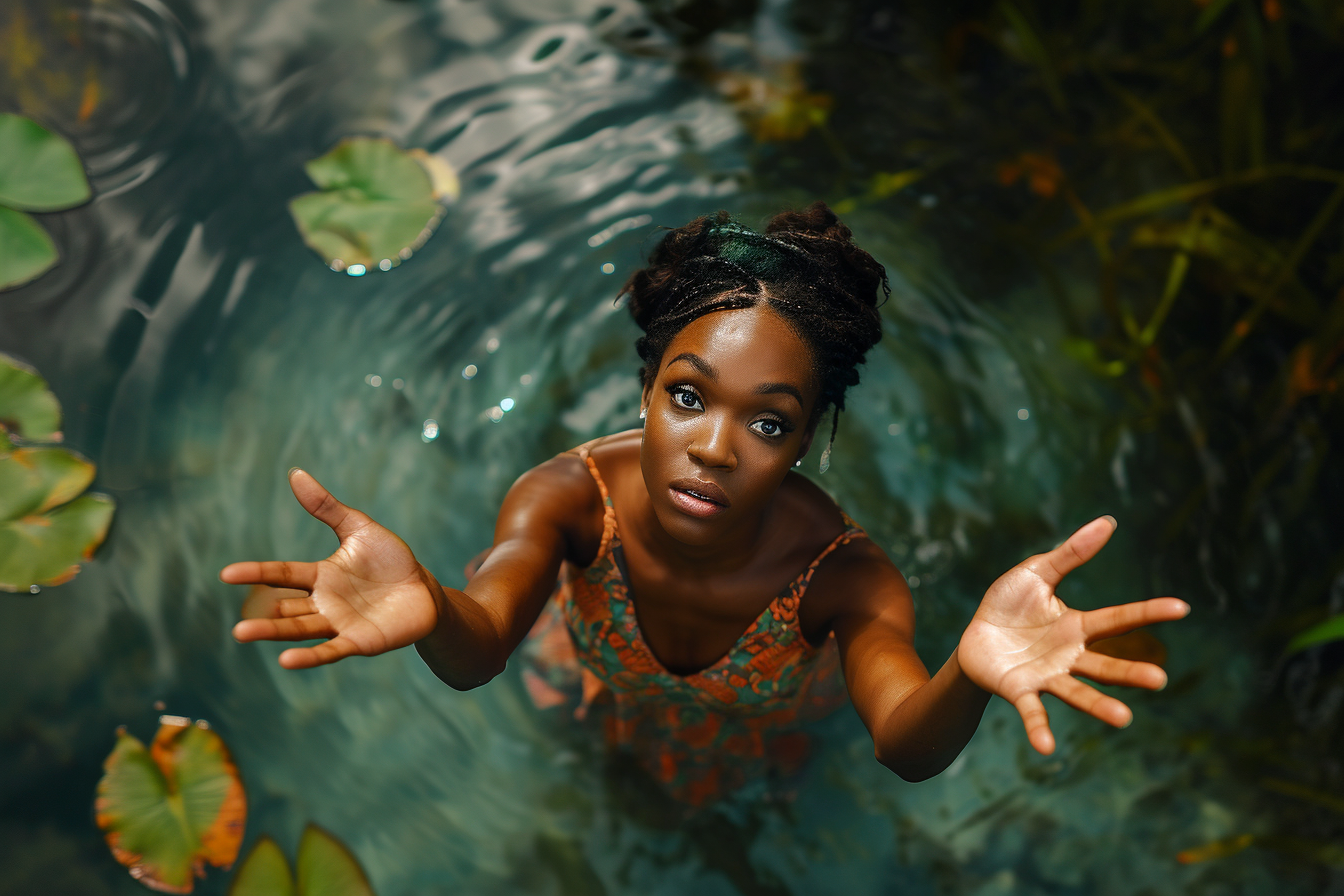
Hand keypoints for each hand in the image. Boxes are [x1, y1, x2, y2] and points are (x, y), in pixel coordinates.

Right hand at [221, 469, 440, 668]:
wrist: (424, 590)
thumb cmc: (390, 560)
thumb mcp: (358, 528)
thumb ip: (326, 507)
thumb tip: (295, 473)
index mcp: (320, 576)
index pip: (282, 573)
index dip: (256, 573)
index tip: (226, 574)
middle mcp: (324, 603)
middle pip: (287, 610)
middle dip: (263, 620)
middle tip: (236, 630)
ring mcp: (340, 624)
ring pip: (301, 630)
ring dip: (276, 635)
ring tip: (245, 637)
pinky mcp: (359, 641)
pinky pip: (331, 650)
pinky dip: (310, 657)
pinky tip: (287, 662)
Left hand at [956, 516, 1189, 754]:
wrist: (974, 635)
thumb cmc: (1010, 605)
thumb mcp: (1036, 572)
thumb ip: (1070, 554)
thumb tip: (1108, 521)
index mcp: (1078, 626)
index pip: (1120, 619)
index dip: (1148, 612)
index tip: (1182, 608)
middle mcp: (1070, 656)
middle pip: (1106, 666)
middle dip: (1131, 674)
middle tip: (1159, 681)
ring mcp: (1047, 676)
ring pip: (1078, 694)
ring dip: (1099, 708)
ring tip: (1123, 720)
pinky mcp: (1019, 691)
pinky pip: (1032, 712)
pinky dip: (1039, 730)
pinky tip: (1046, 749)